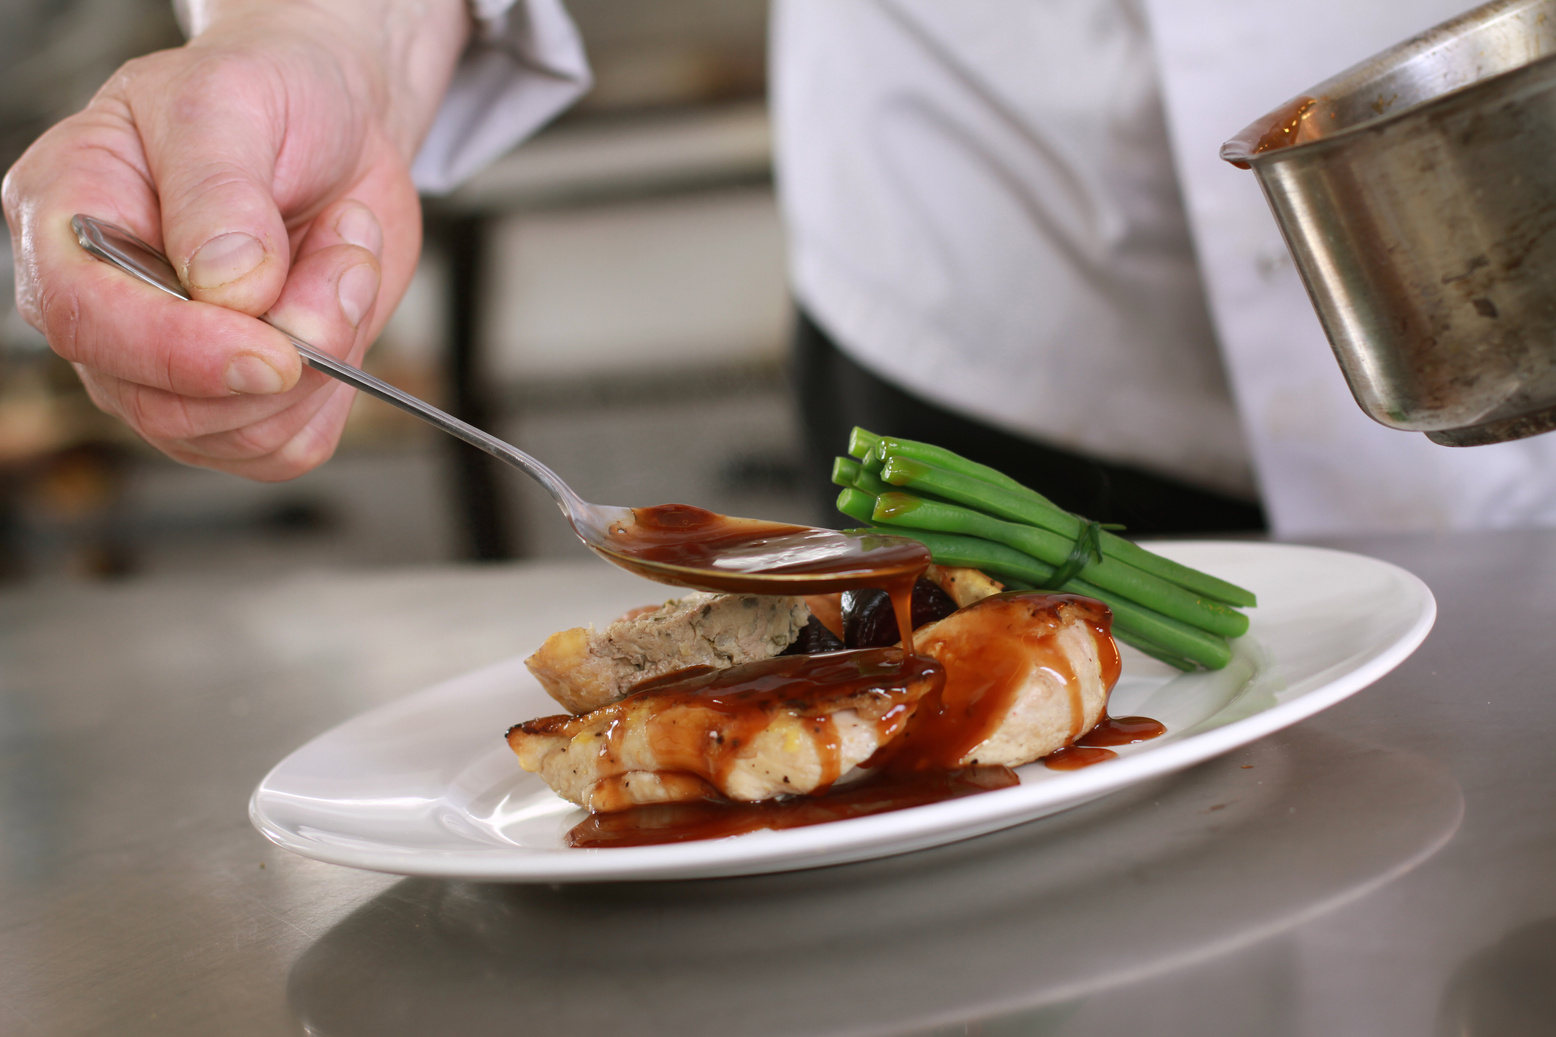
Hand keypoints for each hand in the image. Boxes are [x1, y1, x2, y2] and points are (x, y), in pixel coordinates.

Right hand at [2, 0, 468, 479]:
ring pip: (244, 433)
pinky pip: (292, 443)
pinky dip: (345, 377)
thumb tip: (225, 288)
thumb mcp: (229, 102)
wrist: (333, 127)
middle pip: (168, 406)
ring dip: (329, 349)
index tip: (272, 354)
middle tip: (344, 249)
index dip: (178, 352)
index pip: (87, 321)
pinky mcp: (242, 401)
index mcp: (64, 223)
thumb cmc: (264, 99)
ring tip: (342, 253)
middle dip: (286, 347)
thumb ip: (217, 191)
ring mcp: (171, 370)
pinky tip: (340, 300)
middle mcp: (108, 312)